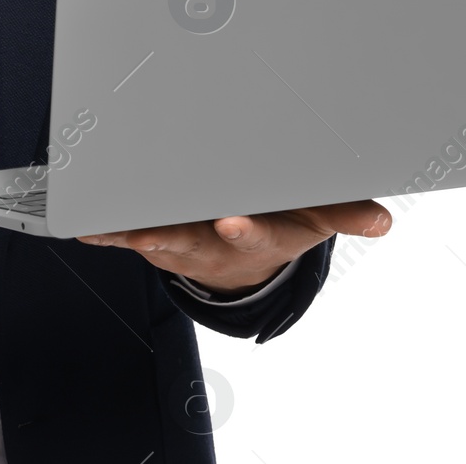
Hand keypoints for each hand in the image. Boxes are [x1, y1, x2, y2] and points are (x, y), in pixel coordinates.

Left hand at [77, 198, 391, 297]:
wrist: (244, 252)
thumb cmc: (280, 220)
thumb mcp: (315, 217)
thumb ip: (344, 212)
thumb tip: (380, 220)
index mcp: (256, 234)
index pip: (254, 234)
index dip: (243, 230)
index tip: (233, 221)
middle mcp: (215, 240)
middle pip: (192, 239)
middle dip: (170, 234)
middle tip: (147, 231)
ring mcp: (182, 240)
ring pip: (153, 236)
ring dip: (129, 233)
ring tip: (106, 228)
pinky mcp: (156, 236)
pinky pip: (127, 231)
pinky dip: (107, 228)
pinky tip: (85, 222)